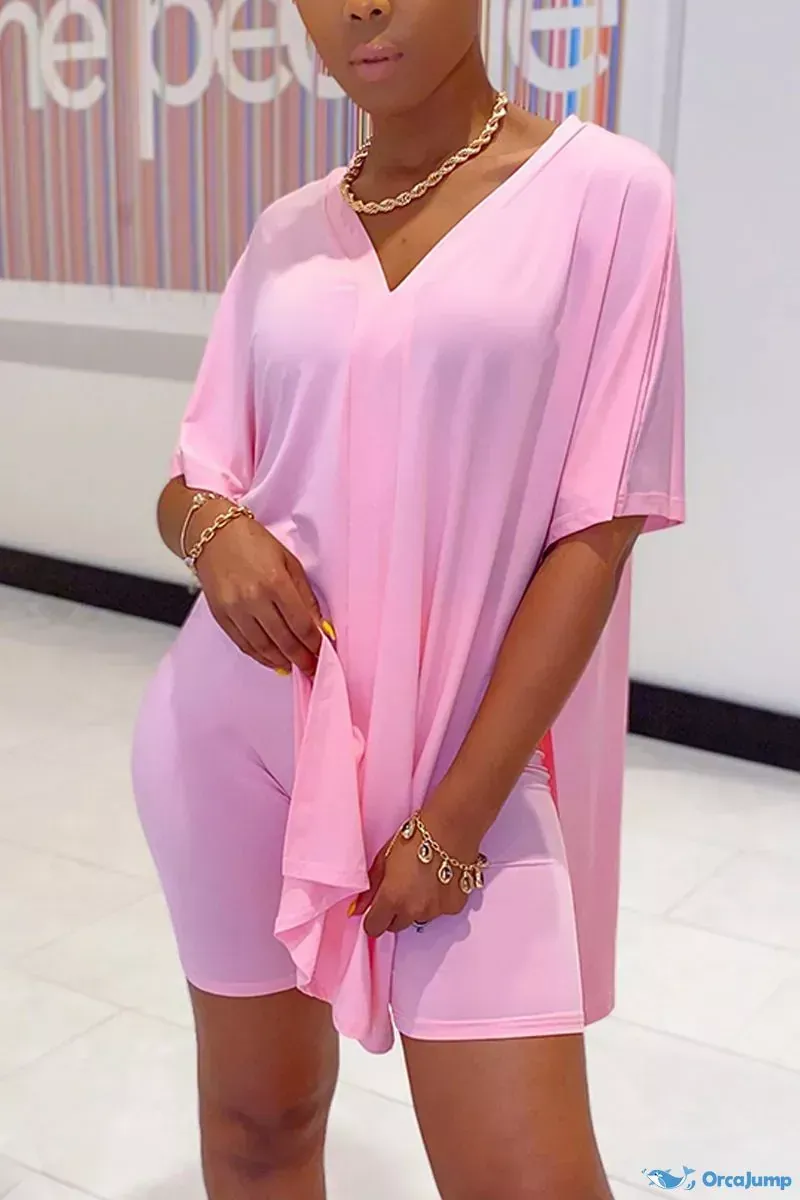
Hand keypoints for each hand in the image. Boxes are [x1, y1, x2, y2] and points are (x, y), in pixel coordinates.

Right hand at [196, 515, 322, 675]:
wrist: (213, 534)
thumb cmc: (253, 542)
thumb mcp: (289, 562)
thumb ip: (305, 596)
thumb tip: (319, 625)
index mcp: (276, 583)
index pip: (301, 624)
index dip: (314, 644)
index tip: (323, 654)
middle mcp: (254, 599)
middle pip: (283, 640)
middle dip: (301, 658)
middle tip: (313, 668)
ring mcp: (235, 610)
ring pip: (262, 647)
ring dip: (281, 661)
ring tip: (295, 667)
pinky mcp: (221, 616)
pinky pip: (243, 644)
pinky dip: (260, 656)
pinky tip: (272, 660)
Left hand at [355, 814, 481, 938]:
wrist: (450, 828)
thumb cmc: (415, 837)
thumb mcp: (384, 858)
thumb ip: (371, 888)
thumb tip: (358, 909)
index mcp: (392, 899)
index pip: (374, 928)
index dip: (374, 918)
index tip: (378, 909)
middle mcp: (413, 911)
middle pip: (397, 925)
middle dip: (396, 912)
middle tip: (402, 888)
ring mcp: (436, 911)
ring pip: (420, 917)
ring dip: (418, 906)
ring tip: (424, 879)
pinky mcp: (454, 906)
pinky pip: (440, 910)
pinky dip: (438, 900)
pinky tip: (440, 879)